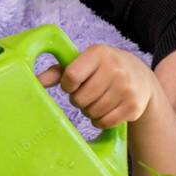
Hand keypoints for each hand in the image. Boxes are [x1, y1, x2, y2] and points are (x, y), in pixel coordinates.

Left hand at [37, 44, 152, 128]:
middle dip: (78, 100)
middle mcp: (115, 68)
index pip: (71, 76)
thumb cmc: (102, 69)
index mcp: (98, 53)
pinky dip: (100, 121)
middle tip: (86, 93)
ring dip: (89, 110)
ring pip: (92, 112)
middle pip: (80, 98)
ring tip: (96, 100)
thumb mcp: (84, 63)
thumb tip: (35, 81)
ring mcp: (126, 88)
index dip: (68, 85)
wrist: (140, 77)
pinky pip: (105, 122)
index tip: (73, 84)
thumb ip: (58, 71)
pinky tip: (105, 110)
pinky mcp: (133, 106)